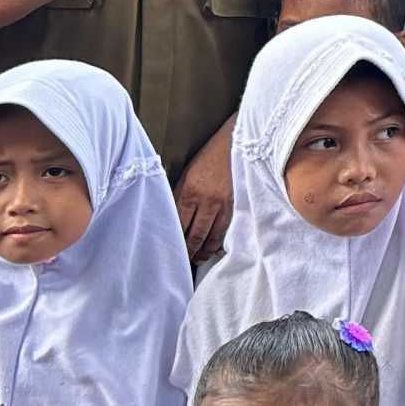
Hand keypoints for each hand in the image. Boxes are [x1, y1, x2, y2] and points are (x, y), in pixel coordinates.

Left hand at [175, 121, 233, 261]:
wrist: (236, 143)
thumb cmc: (207, 158)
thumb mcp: (187, 175)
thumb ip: (181, 197)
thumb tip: (175, 219)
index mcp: (188, 191)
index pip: (178, 224)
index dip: (174, 240)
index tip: (168, 251)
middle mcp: (205, 201)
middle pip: (194, 234)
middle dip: (188, 251)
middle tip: (183, 262)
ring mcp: (222, 204)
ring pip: (210, 236)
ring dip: (203, 250)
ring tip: (198, 259)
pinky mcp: (234, 204)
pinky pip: (225, 229)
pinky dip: (218, 242)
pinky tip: (214, 249)